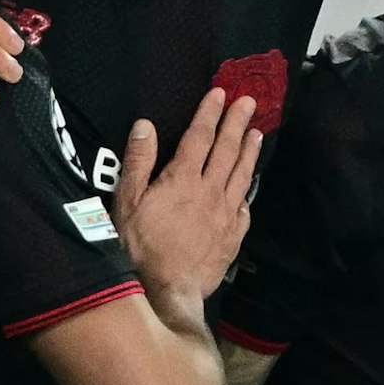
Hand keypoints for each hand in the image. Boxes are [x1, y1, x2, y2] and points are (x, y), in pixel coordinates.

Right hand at [114, 89, 262, 298]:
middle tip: (249, 102)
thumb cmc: (139, 247)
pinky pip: (244, 208)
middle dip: (237, 123)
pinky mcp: (232, 237)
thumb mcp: (126, 202)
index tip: (220, 93)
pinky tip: (248, 187)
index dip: (210, 113)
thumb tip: (145, 125)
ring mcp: (225, 215)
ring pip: (241, 176)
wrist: (165, 291)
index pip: (199, 136)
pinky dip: (247, 192)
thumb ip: (138, 161)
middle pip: (227, 150)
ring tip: (256, 134)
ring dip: (249, 152)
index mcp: (183, 179)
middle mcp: (209, 192)